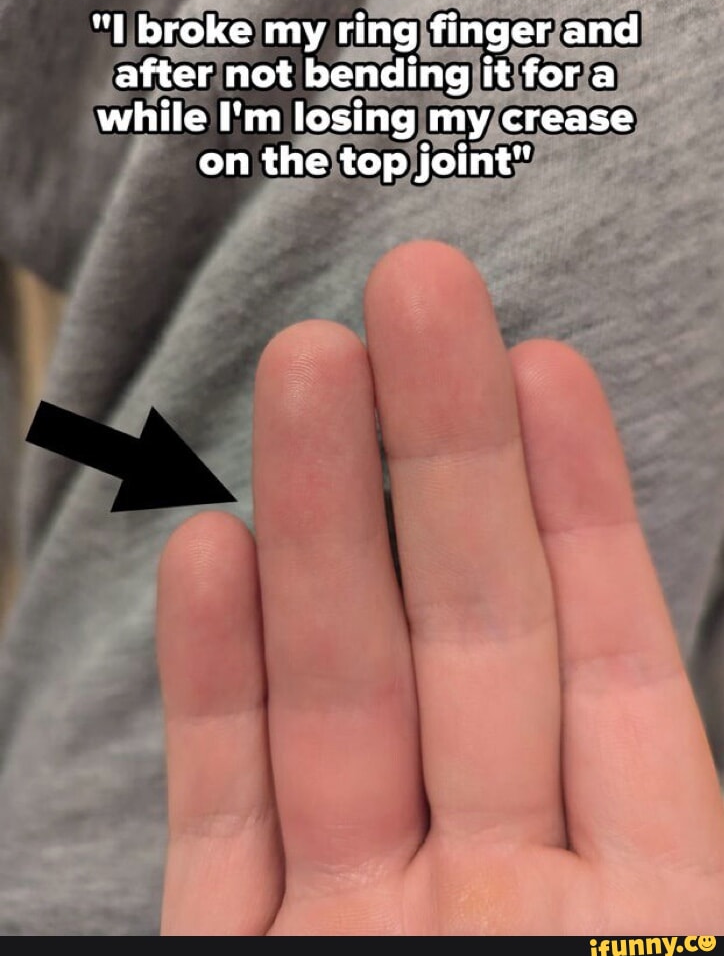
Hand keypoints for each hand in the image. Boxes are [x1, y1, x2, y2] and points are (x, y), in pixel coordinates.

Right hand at [156, 241, 723, 934]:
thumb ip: (693, 867)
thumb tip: (661, 681)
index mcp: (629, 901)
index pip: (606, 662)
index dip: (577, 505)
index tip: (544, 367)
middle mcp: (486, 888)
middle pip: (460, 636)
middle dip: (439, 457)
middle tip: (417, 294)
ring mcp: (354, 912)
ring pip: (333, 692)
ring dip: (315, 520)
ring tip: (308, 364)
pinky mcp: (234, 947)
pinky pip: (220, 806)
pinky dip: (211, 683)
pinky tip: (212, 551)